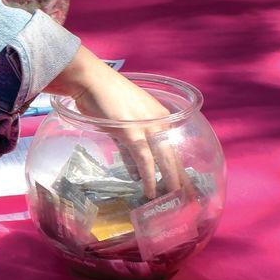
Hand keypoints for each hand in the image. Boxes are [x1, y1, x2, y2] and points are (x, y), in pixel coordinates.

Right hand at [45, 46, 182, 198]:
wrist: (91, 80)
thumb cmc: (104, 99)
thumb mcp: (123, 124)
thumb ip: (131, 147)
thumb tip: (137, 173)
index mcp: (160, 117)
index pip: (173, 148)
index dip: (178, 169)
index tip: (185, 186)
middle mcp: (158, 121)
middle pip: (173, 156)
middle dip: (182, 179)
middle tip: (189, 198)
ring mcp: (146, 126)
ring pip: (164, 159)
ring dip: (169, 181)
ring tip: (174, 199)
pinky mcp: (132, 132)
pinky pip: (145, 160)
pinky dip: (148, 177)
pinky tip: (150, 191)